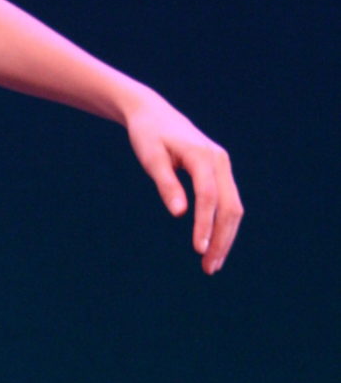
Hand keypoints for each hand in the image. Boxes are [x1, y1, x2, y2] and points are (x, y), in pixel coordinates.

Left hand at [124, 93, 243, 274]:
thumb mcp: (151, 158)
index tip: (197, 251)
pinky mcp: (220, 172)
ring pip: (233, 207)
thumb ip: (166, 184)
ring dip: (225, 237)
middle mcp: (219, 160)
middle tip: (208, 268)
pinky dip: (223, 225)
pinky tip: (213, 245)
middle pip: (229, 206)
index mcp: (202, 155)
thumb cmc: (148, 135)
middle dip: (221, 239)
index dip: (204, 225)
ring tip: (212, 265)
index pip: (208, 197)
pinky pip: (227, 202)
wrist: (153, 114)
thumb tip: (179, 214)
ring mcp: (222, 166)